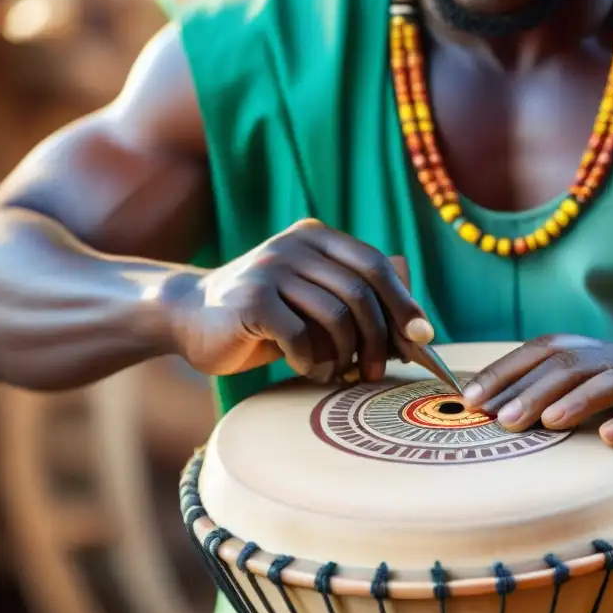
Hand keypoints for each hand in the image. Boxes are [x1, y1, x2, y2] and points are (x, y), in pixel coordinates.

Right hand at [163, 219, 432, 380]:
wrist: (190, 317)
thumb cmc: (265, 317)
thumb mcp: (314, 300)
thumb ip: (357, 299)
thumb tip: (418, 321)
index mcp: (317, 238)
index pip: (376, 265)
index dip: (403, 302)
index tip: (422, 337)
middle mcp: (296, 245)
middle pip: (361, 292)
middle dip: (379, 337)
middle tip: (378, 370)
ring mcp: (271, 268)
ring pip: (336, 315)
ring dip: (346, 354)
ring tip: (339, 373)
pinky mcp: (251, 298)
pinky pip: (301, 336)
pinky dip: (312, 361)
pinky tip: (308, 370)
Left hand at [461, 335, 612, 509]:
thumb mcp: (610, 420)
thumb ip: (568, 411)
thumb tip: (497, 419)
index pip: (552, 349)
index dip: (509, 368)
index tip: (471, 397)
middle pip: (575, 362)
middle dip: (530, 387)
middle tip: (496, 417)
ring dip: (573, 401)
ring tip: (540, 423)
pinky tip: (609, 438)